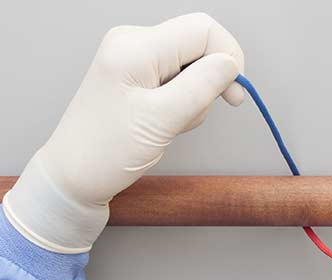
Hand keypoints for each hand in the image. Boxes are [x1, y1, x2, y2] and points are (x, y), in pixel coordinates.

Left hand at [3, 13, 243, 252]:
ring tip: (171, 124)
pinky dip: (183, 102)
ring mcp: (135, 60)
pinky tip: (166, 122)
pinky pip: (178, 80)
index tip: (234, 94)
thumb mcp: (161, 120)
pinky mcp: (139, 77)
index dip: (228, 56)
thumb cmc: (107, 151)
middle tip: (195, 114)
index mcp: (136, 47)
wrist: (75, 175)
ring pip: (192, 66)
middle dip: (208, 82)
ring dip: (195, 97)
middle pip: (198, 46)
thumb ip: (201, 87)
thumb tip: (231, 64)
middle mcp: (134, 44)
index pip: (203, 30)